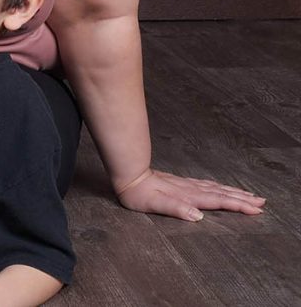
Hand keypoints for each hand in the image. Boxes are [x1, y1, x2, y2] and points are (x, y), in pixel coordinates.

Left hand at [116, 168, 264, 220]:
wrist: (128, 173)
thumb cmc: (138, 192)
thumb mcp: (154, 203)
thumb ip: (176, 209)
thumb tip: (198, 216)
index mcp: (188, 196)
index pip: (218, 201)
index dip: (237, 206)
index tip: (256, 210)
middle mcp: (190, 189)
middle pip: (221, 194)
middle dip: (242, 199)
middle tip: (262, 202)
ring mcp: (186, 184)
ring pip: (215, 188)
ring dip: (233, 192)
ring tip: (248, 195)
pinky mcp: (180, 183)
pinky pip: (206, 185)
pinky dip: (218, 187)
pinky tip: (220, 187)